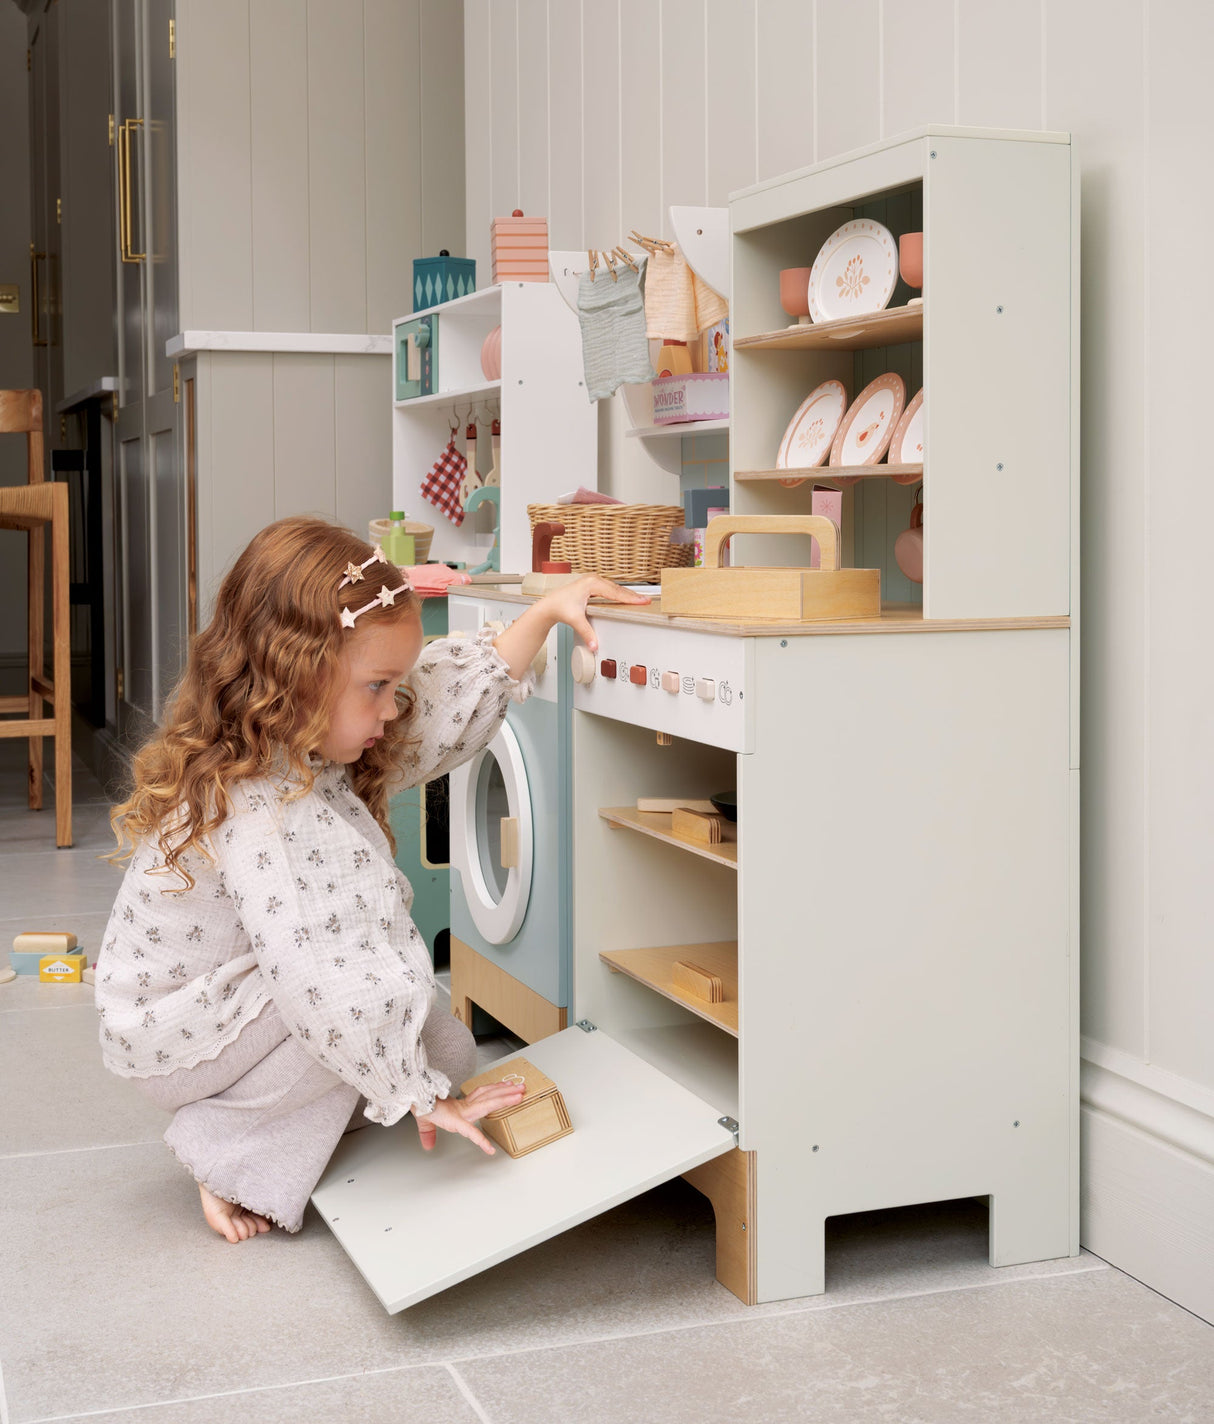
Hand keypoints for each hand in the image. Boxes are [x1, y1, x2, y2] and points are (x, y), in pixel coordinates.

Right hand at [412, 1079, 526, 1154]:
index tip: (509, 1086)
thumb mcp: (426, 1122)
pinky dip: (480, 1141)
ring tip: (519, 1094)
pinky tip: (489, 1151)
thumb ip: (429, 1133)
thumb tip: (428, 1146)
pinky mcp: (455, 1120)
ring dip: (504, 1097)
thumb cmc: (419, 1107)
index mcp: (459, 1106)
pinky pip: (471, 1132)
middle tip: (522, 1089)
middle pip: (489, 1096)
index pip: (481, 1094)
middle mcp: (463, 1107)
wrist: (410, 1099)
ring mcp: (461, 1111)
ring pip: (488, 1102)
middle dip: (506, 1092)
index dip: (496, 1090)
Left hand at [535, 575, 650, 653]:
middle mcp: (594, 580)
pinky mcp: (593, 585)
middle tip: (647, 600)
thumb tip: (594, 645)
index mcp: (592, 584)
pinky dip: (619, 594)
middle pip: (618, 589)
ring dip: (627, 594)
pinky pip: (610, 589)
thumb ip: (586, 633)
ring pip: (615, 588)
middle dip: (633, 595)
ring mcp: (593, 581)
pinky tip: (626, 598)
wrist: (549, 605)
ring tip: (640, 600)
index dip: (630, 598)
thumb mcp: (575, 620)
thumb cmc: (559, 607)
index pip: (616, 593)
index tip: (642, 601)